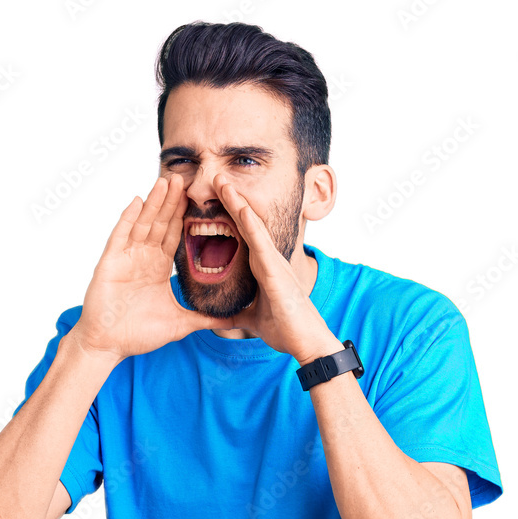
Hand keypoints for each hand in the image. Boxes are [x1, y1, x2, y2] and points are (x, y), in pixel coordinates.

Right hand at [71, 174, 236, 359]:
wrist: (108, 345)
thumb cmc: (138, 334)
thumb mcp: (180, 324)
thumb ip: (205, 319)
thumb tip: (233, 322)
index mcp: (158, 268)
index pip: (174, 236)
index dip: (185, 217)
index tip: (199, 198)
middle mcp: (143, 259)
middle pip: (160, 224)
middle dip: (172, 202)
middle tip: (184, 178)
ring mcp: (126, 258)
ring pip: (143, 224)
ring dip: (154, 202)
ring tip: (166, 180)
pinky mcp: (110, 263)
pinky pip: (121, 236)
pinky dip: (128, 218)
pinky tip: (138, 200)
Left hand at [212, 175, 337, 362]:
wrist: (306, 342)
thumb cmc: (285, 329)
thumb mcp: (249, 319)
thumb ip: (233, 315)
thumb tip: (215, 318)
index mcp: (260, 268)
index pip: (240, 236)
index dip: (227, 216)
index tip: (211, 200)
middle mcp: (267, 259)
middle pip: (245, 223)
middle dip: (231, 199)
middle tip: (216, 176)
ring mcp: (272, 262)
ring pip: (252, 225)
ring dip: (237, 202)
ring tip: (222, 181)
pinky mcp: (275, 270)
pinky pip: (260, 241)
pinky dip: (249, 223)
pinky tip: (238, 207)